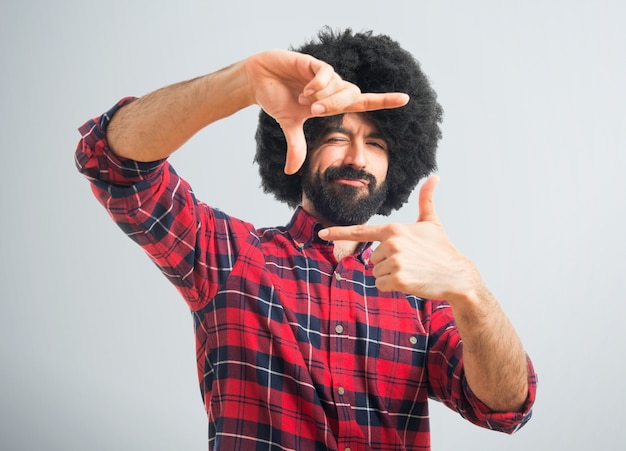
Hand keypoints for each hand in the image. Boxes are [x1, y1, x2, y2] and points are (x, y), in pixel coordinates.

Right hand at [245, 50, 409, 173]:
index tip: (405, 99)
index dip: (384, 100)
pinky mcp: (314, 63)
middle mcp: (333, 87)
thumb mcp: (288, 126)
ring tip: (303, 99)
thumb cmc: (276, 98)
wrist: (258, 80)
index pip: (364, 102)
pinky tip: (305, 90)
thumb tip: (291, 172)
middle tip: (314, 111)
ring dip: (323, 97)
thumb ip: (296, 146)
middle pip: (353, 96)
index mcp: (332, 102)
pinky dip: (318, 85)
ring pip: (341, 86)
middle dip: (336, 106)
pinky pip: (327, 74)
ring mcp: (325, 75)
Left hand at [318, 176, 480, 301]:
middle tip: (410, 262)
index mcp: (394, 229)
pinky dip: (392, 286)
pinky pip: (381, 285)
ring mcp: (394, 261)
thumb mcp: (432, 222)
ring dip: (389, 275)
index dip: (339, 232)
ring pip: (375, 273)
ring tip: (411, 270)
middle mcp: (391, 243)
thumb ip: (426, 200)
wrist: (457, 275)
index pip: (361, 231)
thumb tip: (434, 176)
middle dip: (387, 263)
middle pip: (373, 258)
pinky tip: (410, 281)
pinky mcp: (397, 279)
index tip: (321, 233)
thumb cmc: (442, 249)